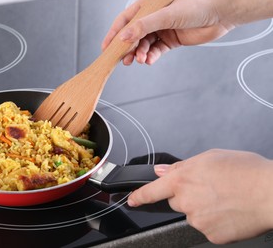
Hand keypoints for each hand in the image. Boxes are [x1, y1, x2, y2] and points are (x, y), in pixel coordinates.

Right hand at [102, 0, 272, 65]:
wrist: (221, 15)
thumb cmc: (196, 7)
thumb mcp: (166, 16)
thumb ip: (143, 27)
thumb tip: (123, 38)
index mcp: (149, 6)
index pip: (125, 20)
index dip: (114, 34)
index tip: (106, 47)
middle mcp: (153, 18)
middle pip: (133, 35)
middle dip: (127, 48)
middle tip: (122, 59)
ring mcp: (161, 30)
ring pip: (144, 45)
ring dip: (140, 53)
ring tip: (140, 60)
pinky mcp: (170, 41)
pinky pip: (156, 50)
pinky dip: (152, 56)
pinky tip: (150, 60)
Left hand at [128, 149, 272, 243]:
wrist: (270, 193)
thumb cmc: (245, 171)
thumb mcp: (211, 157)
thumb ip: (182, 166)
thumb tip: (163, 171)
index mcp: (182, 179)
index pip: (151, 191)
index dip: (139, 196)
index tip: (132, 201)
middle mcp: (186, 201)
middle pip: (177, 201)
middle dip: (188, 196)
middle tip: (211, 189)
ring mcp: (197, 220)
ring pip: (193, 214)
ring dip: (203, 208)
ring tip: (225, 198)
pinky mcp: (211, 235)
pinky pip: (207, 227)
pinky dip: (215, 221)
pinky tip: (229, 211)